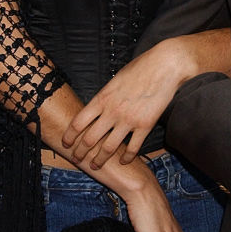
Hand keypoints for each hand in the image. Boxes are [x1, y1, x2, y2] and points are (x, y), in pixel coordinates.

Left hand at [62, 43, 182, 167]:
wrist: (165, 66)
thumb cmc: (141, 67)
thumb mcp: (115, 79)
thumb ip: (106, 96)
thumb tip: (97, 107)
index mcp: (102, 98)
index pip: (78, 122)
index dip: (69, 136)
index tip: (66, 143)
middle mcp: (112, 111)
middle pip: (90, 139)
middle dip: (80, 152)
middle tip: (77, 159)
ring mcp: (129, 120)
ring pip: (108, 147)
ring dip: (99, 160)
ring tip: (95, 166)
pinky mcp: (146, 125)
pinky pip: (133, 147)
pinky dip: (126, 157)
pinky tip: (123, 161)